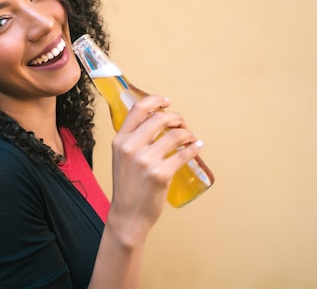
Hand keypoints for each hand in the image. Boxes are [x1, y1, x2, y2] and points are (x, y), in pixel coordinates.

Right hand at [107, 95, 203, 245]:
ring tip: (190, 138)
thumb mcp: (121, 157)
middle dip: (177, 118)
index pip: (138, 108)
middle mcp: (131, 147)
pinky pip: (184, 154)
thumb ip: (133, 139)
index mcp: (120, 140)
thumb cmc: (127, 186)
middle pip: (160, 118)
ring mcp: (146, 160)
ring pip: (176, 135)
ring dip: (188, 133)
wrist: (127, 214)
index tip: (167, 103)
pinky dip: (194, 148)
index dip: (156, 100)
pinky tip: (196, 147)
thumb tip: (156, 120)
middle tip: (182, 125)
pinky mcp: (161, 174)